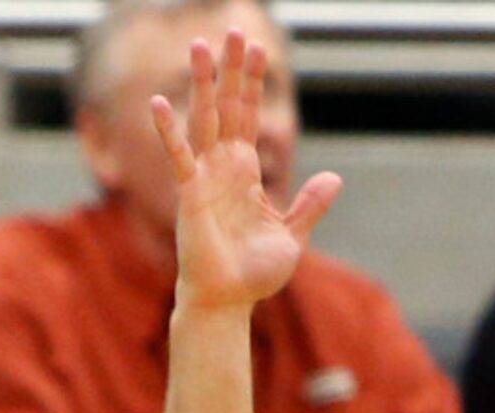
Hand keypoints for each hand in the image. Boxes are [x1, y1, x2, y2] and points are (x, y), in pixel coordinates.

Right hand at [153, 30, 339, 312]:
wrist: (231, 302)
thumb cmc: (254, 273)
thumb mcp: (293, 236)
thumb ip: (309, 205)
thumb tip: (334, 178)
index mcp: (245, 173)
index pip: (249, 117)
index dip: (252, 83)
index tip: (256, 47)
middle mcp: (223, 168)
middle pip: (228, 108)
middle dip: (232, 70)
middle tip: (234, 29)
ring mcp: (204, 178)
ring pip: (204, 121)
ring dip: (203, 84)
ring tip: (201, 45)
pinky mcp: (190, 196)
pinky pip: (179, 159)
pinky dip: (169, 132)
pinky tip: (160, 102)